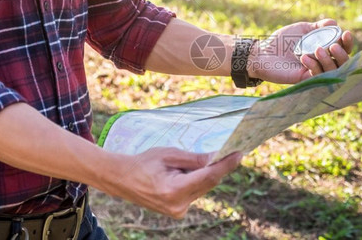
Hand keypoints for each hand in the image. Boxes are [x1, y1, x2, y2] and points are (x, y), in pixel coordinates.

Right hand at [102, 148, 241, 218]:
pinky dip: (197, 180)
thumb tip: (216, 157)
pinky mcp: (178, 211)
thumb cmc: (144, 163)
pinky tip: (187, 171)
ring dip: (205, 173)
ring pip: (203, 187)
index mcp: (174, 190)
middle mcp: (178, 205)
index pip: (208, 176)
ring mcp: (178, 211)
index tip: (239, 154)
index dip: (226, 165)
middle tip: (228, 150)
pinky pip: (195, 192)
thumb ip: (193, 158)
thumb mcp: (168, 154)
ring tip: (189, 160)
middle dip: (217, 166)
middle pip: (208, 183)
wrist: (122, 180)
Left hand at [248, 19, 352, 83]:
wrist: (263, 52)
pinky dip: (313, 66)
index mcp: (324, 49)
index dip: (347, 43)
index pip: (343, 49)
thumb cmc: (282, 41)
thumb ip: (318, 26)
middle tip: (334, 45)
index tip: (345, 33)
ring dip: (328, 60)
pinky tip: (305, 57)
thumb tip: (334, 23)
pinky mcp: (305, 81)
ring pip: (332, 71)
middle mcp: (322, 63)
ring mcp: (315, 72)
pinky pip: (316, 77)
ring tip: (318, 49)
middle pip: (343, 63)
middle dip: (342, 54)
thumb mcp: (302, 29)